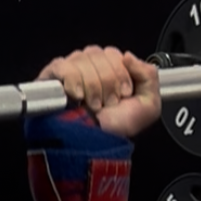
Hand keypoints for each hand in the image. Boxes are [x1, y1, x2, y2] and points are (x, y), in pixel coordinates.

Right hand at [38, 45, 161, 138]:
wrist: (94, 147)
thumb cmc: (116, 131)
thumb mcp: (148, 105)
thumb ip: (149, 75)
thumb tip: (128, 56)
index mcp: (110, 71)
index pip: (113, 53)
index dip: (121, 73)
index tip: (123, 94)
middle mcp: (89, 69)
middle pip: (98, 53)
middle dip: (108, 81)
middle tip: (109, 102)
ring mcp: (69, 72)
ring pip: (81, 58)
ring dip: (92, 86)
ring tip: (93, 105)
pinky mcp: (50, 78)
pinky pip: (62, 65)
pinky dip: (73, 81)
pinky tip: (77, 96)